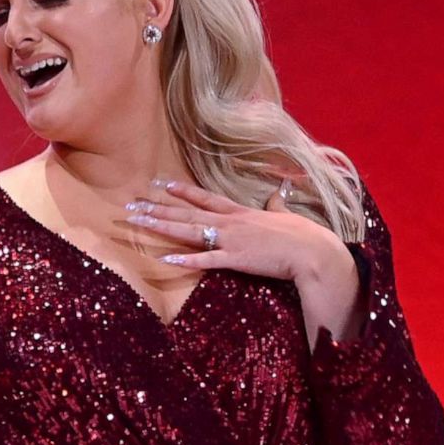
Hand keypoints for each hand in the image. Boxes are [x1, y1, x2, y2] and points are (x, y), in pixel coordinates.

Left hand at [123, 177, 346, 282]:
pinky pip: (206, 260)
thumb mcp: (285, 216)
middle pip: (188, 213)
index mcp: (241, 212)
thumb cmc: (302, 235)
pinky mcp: (236, 259)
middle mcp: (231, 222)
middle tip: (132, 205)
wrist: (311, 250)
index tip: (161, 184)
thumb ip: (275, 206)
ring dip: (162, 226)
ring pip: (189, 231)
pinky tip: (167, 259)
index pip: (206, 197)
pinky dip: (187, 260)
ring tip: (137, 223)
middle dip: (158, 209)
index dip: (182, 191)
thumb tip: (275, 196)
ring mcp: (231, 240)